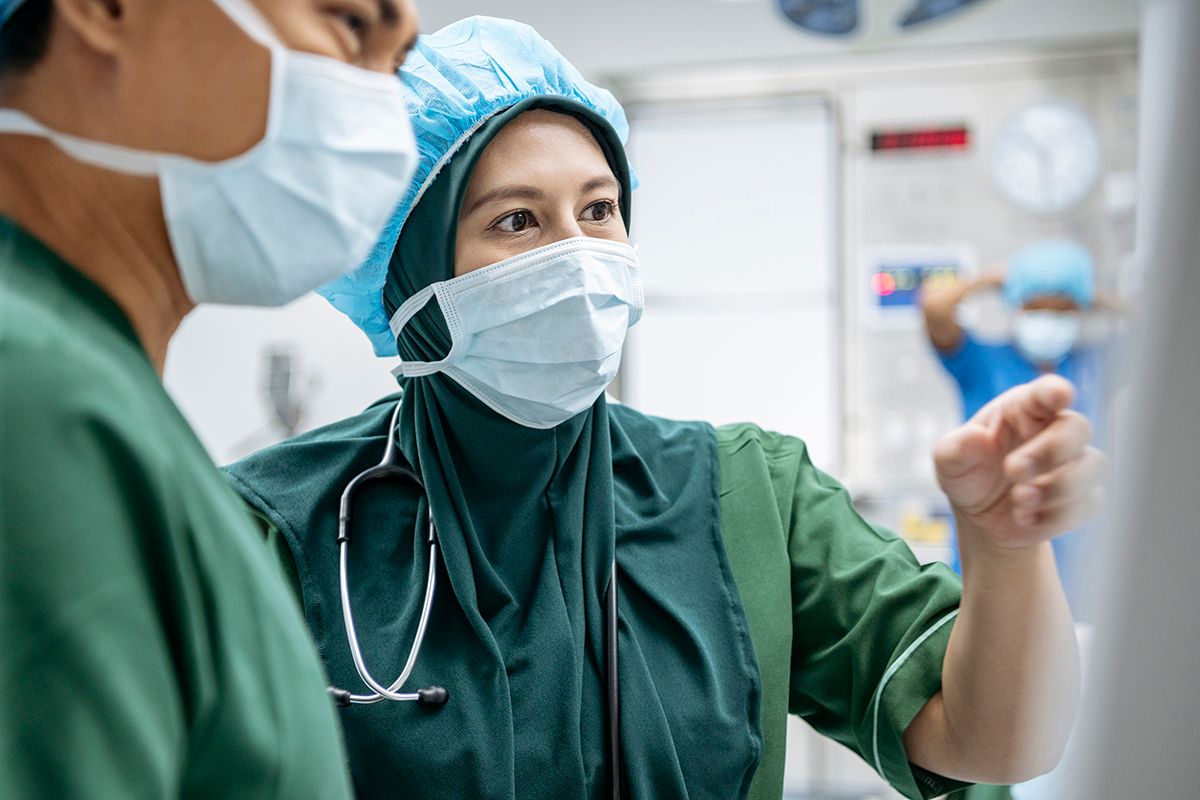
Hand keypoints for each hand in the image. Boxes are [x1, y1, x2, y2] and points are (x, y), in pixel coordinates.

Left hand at [933, 375, 1104, 548]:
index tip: (1059, 395)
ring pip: (1091, 465)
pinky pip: (1087, 502)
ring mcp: (1072, 463)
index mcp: (1023, 409)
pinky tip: (1026, 518)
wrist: (981, 516)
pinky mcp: (1082, 497)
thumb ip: (955, 448)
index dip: (1055, 391)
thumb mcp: (949, 460)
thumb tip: (974, 438)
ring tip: (1019, 501)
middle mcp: (1053, 430)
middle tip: (1013, 470)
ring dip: (1057, 487)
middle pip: (1077, 428)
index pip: (1046, 392)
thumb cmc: (968, 474)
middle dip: (1050, 451)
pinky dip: (1057, 514)